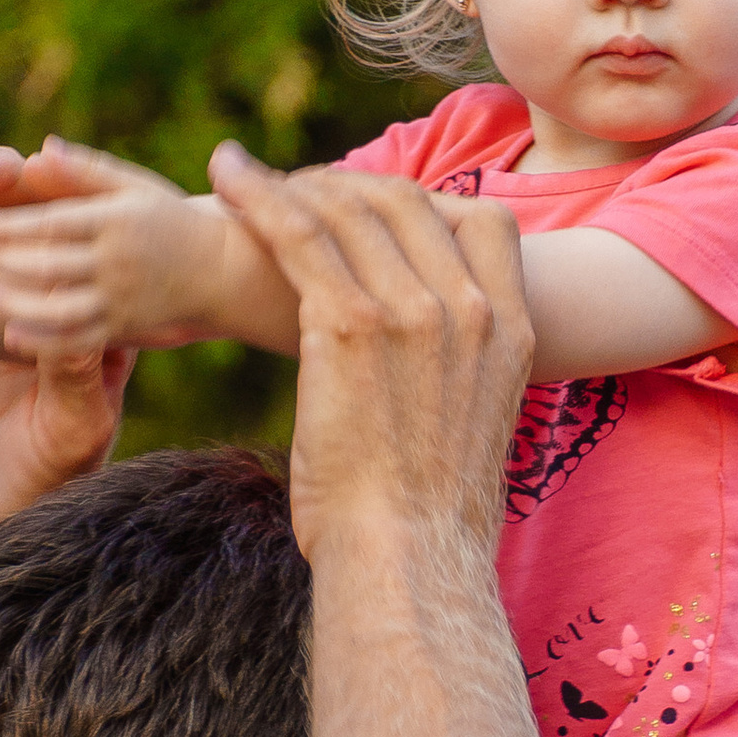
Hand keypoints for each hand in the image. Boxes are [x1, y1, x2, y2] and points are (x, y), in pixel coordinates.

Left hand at [0, 140, 228, 354]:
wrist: (220, 270)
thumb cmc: (169, 219)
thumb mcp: (134, 186)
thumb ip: (85, 171)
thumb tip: (40, 151)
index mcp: (115, 220)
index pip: (55, 223)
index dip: (14, 226)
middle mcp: (117, 260)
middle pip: (51, 265)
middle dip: (8, 262)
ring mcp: (122, 298)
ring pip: (61, 307)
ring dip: (19, 304)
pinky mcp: (125, 328)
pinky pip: (80, 340)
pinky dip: (44, 341)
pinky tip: (14, 335)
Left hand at [205, 140, 529, 563]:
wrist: (410, 558)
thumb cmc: (428, 518)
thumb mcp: (474, 429)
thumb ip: (462, 377)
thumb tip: (434, 378)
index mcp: (513, 330)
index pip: (484, 222)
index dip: (424, 202)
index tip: (375, 209)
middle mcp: (470, 308)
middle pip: (408, 200)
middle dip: (348, 185)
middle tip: (298, 191)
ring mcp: (413, 311)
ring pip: (348, 209)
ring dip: (290, 184)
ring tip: (247, 181)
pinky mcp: (349, 325)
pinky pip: (298, 236)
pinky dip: (256, 197)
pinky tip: (225, 178)